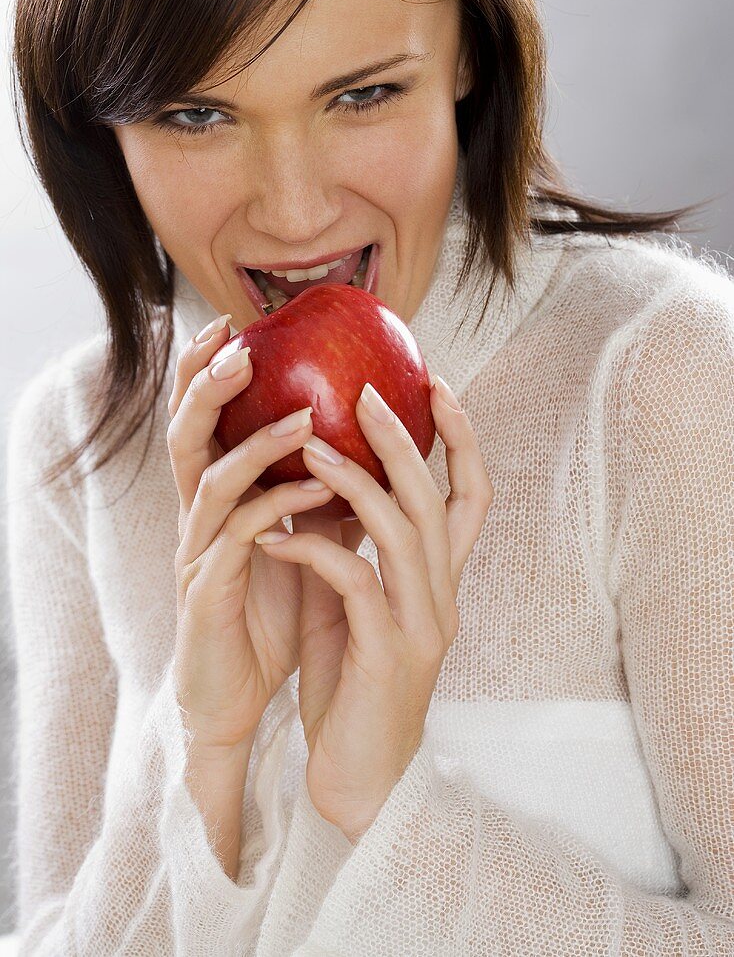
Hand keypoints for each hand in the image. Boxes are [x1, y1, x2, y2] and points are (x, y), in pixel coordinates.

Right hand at [167, 314, 335, 755]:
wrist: (239, 697)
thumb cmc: (270, 615)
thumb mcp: (301, 542)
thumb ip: (319, 495)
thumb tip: (371, 447)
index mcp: (218, 499)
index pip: (204, 420)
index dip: (211, 370)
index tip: (238, 322)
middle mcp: (198, 516)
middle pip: (185, 433)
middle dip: (206, 384)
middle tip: (239, 343)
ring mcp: (197, 553)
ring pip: (208, 479)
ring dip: (256, 443)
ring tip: (303, 417)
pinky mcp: (207, 593)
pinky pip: (237, 538)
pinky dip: (276, 508)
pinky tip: (314, 490)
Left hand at [255, 375, 492, 840]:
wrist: (359, 778)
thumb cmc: (352, 683)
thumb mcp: (354, 603)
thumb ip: (354, 547)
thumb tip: (323, 478)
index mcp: (441, 580)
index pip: (471, 495)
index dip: (460, 438)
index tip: (433, 384)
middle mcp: (442, 595)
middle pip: (438, 497)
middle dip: (405, 438)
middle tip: (364, 392)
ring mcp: (421, 624)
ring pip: (403, 529)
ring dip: (354, 479)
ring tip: (305, 443)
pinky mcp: (386, 653)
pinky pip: (353, 581)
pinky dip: (313, 548)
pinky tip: (273, 536)